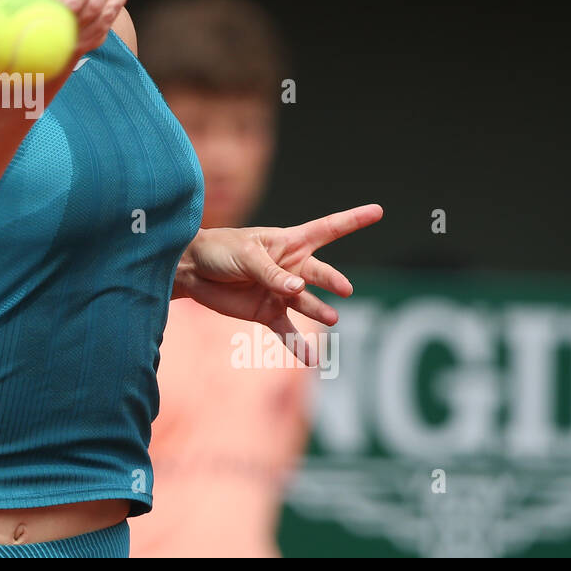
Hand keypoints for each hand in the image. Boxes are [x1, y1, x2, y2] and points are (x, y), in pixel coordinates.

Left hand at [173, 203, 383, 365]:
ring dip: (319, 310)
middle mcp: (291, 267)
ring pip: (307, 303)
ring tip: (332, 318)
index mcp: (288, 242)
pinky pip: (288, 331)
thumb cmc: (220, 250)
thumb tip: (298, 289)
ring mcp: (281, 292)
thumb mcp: (245, 255)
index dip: (353, 220)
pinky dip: (299, 345)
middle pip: (319, 272)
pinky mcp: (268, 312)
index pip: (327, 229)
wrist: (192, 271)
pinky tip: (313, 359)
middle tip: (345, 289)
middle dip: (332, 279)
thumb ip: (271, 273)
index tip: (379, 211)